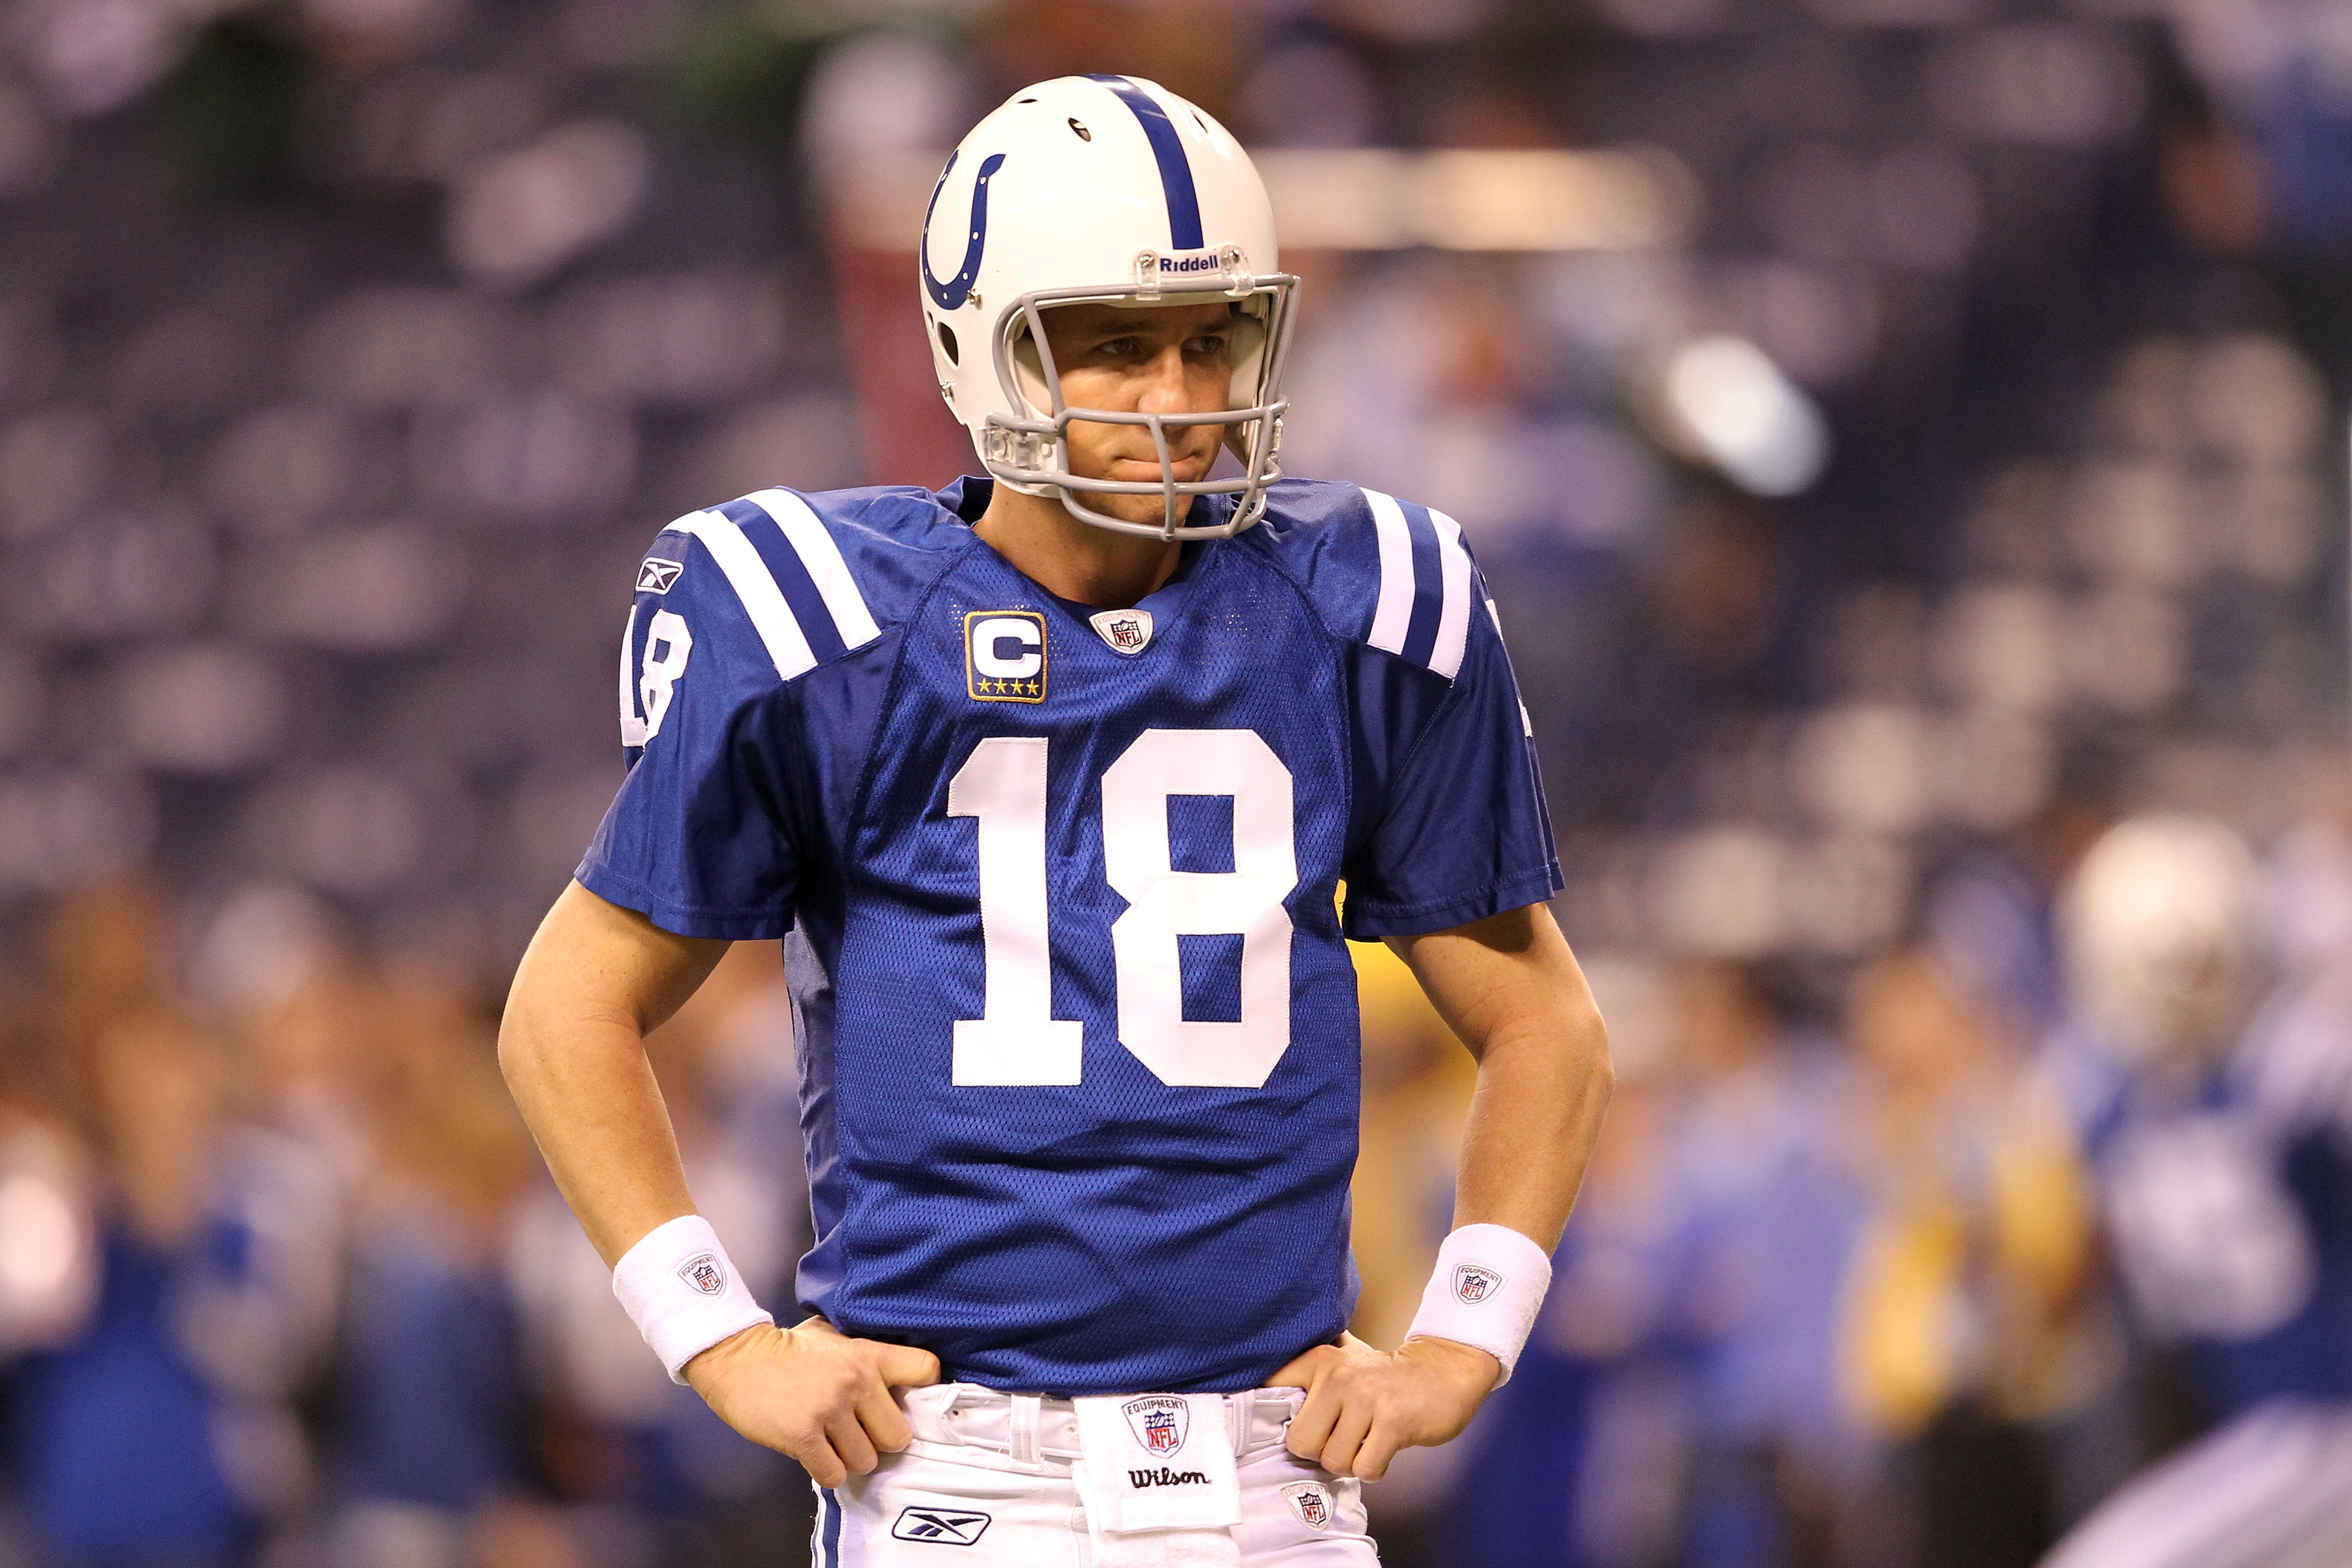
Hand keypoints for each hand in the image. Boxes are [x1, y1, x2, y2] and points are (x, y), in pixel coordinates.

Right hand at [683, 1315, 941, 1485]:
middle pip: (899, 1436)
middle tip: (861, 1434)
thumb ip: (866, 1353)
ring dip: (851, 1459)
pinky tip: (815, 1454)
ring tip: (833, 1442)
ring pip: (866, 1461)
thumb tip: (899, 1378)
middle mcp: (855, 1382)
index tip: (909, 1402)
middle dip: (881, 1441)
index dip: (924, 1391)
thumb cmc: (788, 1347)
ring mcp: (829, 1410)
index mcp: (867, 1354)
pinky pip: (834, 1474)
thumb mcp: (834, 1335)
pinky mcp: (802, 1436)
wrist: (737, 1358)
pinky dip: (827, 1471)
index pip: (926, 1369)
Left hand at [1267, 1332, 1499, 1480]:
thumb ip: (1308, 1379)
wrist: (1443, 1370)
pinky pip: (1365, 1468)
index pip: (1270, 1390)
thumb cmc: (1384, 1378)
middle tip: (1341, 1439)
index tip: (1283, 1427)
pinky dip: (1374, 1469)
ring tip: (1367, 1440)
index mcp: (1320, 1358)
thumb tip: (1254, 1401)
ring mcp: (1366, 1397)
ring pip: (1333, 1460)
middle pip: (1299, 1442)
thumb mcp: (1343, 1363)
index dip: (1272, 1419)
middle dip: (1320, 1452)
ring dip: (1351, 1462)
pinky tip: (1384, 1447)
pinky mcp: (1393, 1421)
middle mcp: (1339, 1374)